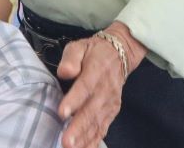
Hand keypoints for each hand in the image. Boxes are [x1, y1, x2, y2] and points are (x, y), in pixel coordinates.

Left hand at [56, 23, 145, 147]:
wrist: (120, 54)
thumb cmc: (94, 52)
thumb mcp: (80, 46)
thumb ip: (71, 58)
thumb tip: (64, 72)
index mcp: (96, 71)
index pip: (85, 87)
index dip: (74, 100)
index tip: (62, 112)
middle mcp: (105, 90)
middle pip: (91, 111)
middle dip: (78, 128)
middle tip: (66, 142)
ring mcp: (110, 104)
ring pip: (97, 123)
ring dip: (85, 138)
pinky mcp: (112, 112)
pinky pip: (103, 129)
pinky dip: (94, 141)